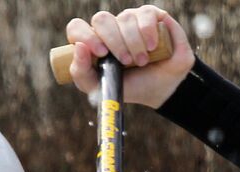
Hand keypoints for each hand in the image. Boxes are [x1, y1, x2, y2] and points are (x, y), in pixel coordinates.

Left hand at [66, 6, 195, 108]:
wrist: (161, 90)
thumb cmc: (130, 87)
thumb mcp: (101, 88)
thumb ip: (81, 73)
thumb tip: (80, 47)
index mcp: (93, 41)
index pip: (77, 28)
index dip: (86, 36)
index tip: (101, 53)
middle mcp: (110, 27)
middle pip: (101, 19)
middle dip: (114, 42)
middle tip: (126, 61)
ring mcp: (130, 20)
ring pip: (125, 18)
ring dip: (135, 43)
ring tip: (142, 61)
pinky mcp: (151, 17)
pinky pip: (146, 14)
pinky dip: (148, 31)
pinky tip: (152, 46)